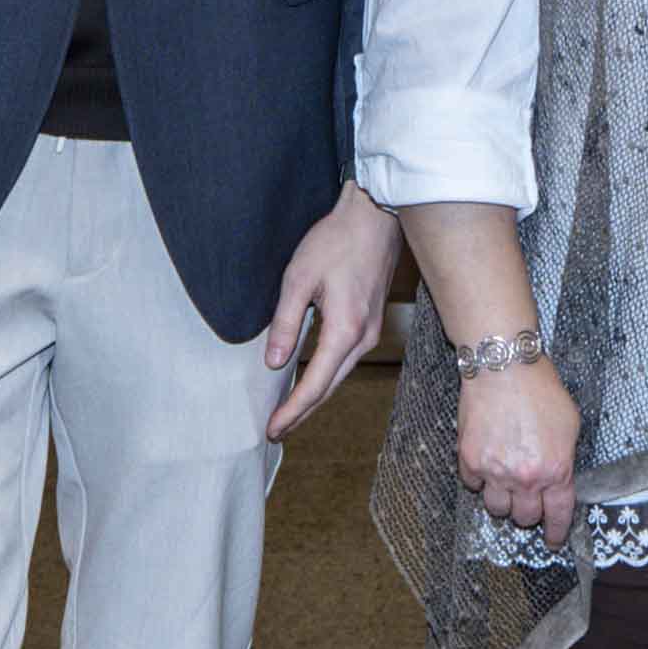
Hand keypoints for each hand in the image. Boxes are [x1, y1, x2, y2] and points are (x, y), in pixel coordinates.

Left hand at [266, 182, 401, 436]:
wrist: (374, 218)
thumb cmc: (336, 242)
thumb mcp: (299, 279)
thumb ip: (285, 323)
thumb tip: (274, 363)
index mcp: (344, 330)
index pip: (314, 385)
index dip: (292, 411)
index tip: (272, 429)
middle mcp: (363, 338)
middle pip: (329, 388)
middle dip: (302, 412)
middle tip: (276, 430)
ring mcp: (371, 332)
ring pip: (339, 376)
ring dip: (314, 396)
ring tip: (289, 412)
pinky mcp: (371, 323)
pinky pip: (345, 360)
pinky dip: (326, 376)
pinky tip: (310, 378)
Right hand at [458, 358, 580, 547]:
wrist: (504, 367)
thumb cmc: (541, 390)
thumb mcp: (570, 424)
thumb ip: (565, 457)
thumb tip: (559, 477)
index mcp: (555, 471)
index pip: (558, 515)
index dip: (557, 532)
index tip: (553, 540)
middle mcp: (525, 478)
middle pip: (525, 518)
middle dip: (529, 512)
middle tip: (527, 499)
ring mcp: (494, 471)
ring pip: (497, 509)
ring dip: (503, 501)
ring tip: (505, 482)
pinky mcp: (469, 460)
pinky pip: (473, 485)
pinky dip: (480, 479)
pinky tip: (487, 462)